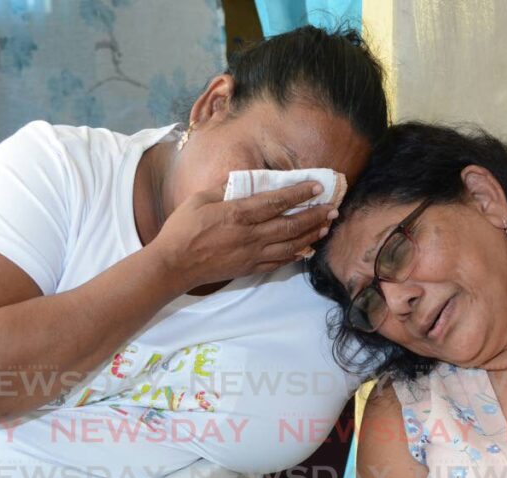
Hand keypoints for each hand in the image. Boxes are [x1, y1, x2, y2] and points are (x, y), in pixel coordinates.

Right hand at [151, 181, 335, 288]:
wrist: (174, 265)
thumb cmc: (183, 229)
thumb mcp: (200, 199)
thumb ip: (224, 189)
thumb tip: (243, 180)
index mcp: (238, 214)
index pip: (276, 201)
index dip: (299, 193)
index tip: (317, 186)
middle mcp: (250, 235)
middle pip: (290, 225)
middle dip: (315, 215)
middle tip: (332, 208)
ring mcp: (251, 254)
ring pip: (290, 245)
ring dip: (311, 235)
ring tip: (326, 226)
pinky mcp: (249, 268)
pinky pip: (279, 262)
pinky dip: (296, 255)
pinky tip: (307, 249)